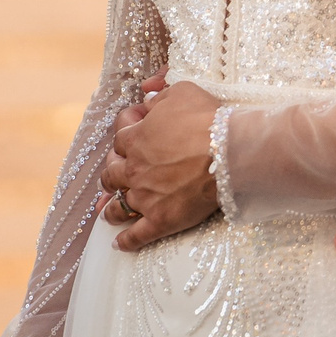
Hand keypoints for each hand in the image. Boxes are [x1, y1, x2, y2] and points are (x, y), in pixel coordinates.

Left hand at [100, 80, 223, 249]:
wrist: (228, 152)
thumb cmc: (207, 119)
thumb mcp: (181, 91)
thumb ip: (160, 94)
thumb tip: (147, 93)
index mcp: (135, 138)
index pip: (119, 136)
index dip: (126, 132)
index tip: (133, 132)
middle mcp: (133, 169)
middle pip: (111, 174)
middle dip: (111, 173)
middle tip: (114, 175)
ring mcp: (145, 197)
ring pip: (117, 206)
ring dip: (110, 209)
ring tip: (107, 213)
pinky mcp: (160, 220)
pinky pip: (137, 235)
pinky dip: (126, 241)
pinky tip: (119, 244)